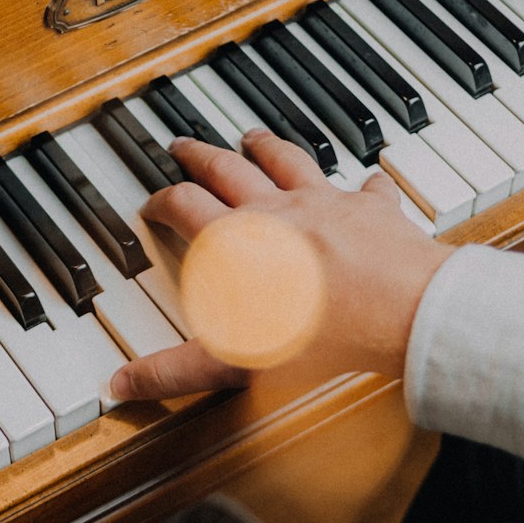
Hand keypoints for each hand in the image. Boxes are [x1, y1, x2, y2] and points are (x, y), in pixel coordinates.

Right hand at [110, 130, 452, 398]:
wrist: (400, 312)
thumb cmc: (321, 335)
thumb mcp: (236, 361)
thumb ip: (177, 371)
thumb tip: (124, 385)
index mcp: (235, 240)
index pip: (184, 206)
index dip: (160, 202)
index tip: (151, 204)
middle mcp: (275, 210)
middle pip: (227, 169)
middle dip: (199, 157)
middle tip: (183, 146)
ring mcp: (325, 202)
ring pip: (287, 161)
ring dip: (266, 147)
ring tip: (252, 137)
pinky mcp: (370, 210)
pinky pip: (366, 187)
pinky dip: (363, 183)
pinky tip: (366, 179)